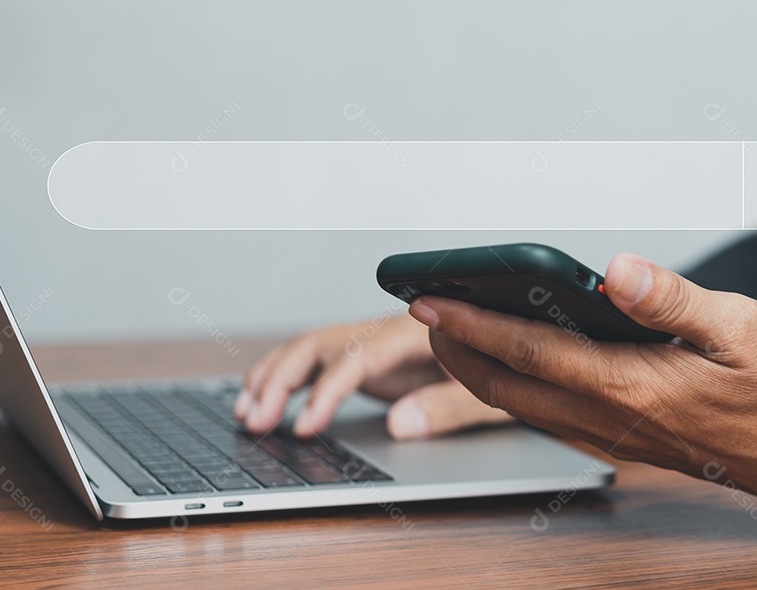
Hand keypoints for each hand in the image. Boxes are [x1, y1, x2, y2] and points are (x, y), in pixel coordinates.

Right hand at [235, 312, 511, 438]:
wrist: (512, 346)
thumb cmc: (504, 366)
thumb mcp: (490, 393)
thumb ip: (447, 406)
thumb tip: (398, 424)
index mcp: (416, 332)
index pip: (357, 357)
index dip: (326, 391)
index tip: (304, 425)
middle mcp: (386, 330)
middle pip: (319, 343)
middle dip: (281, 381)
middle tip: (255, 422)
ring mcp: (372, 342)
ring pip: (309, 348)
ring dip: (273, 377)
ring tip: (245, 414)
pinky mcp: (367, 356)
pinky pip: (316, 360)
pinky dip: (284, 376)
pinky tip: (261, 399)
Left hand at [409, 253, 756, 519]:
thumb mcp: (741, 328)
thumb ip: (669, 299)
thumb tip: (617, 269)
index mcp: (632, 386)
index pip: (527, 348)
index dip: (469, 322)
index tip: (426, 297)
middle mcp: (612, 419)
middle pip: (507, 385)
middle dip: (454, 349)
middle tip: (421, 310)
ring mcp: (616, 438)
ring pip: (523, 406)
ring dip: (479, 371)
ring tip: (454, 335)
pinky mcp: (626, 444)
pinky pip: (551, 417)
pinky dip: (515, 390)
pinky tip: (516, 368)